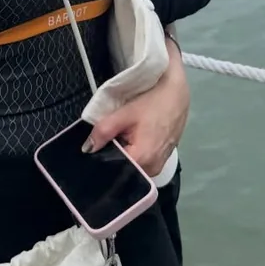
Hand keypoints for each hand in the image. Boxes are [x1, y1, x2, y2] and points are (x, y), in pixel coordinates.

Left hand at [84, 56, 189, 178]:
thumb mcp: (124, 114)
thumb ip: (103, 131)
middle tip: (104, 143)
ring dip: (125, 155)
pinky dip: (135, 153)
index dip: (102, 161)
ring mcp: (159, 166)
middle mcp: (152, 169)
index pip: (114, 170)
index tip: (94, 153)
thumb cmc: (152, 102)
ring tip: (118, 140)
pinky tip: (132, 139)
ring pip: (134, 166)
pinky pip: (143, 162)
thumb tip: (87, 148)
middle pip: (124, 170)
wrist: (177, 94)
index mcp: (142, 160)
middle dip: (113, 158)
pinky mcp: (162, 160)